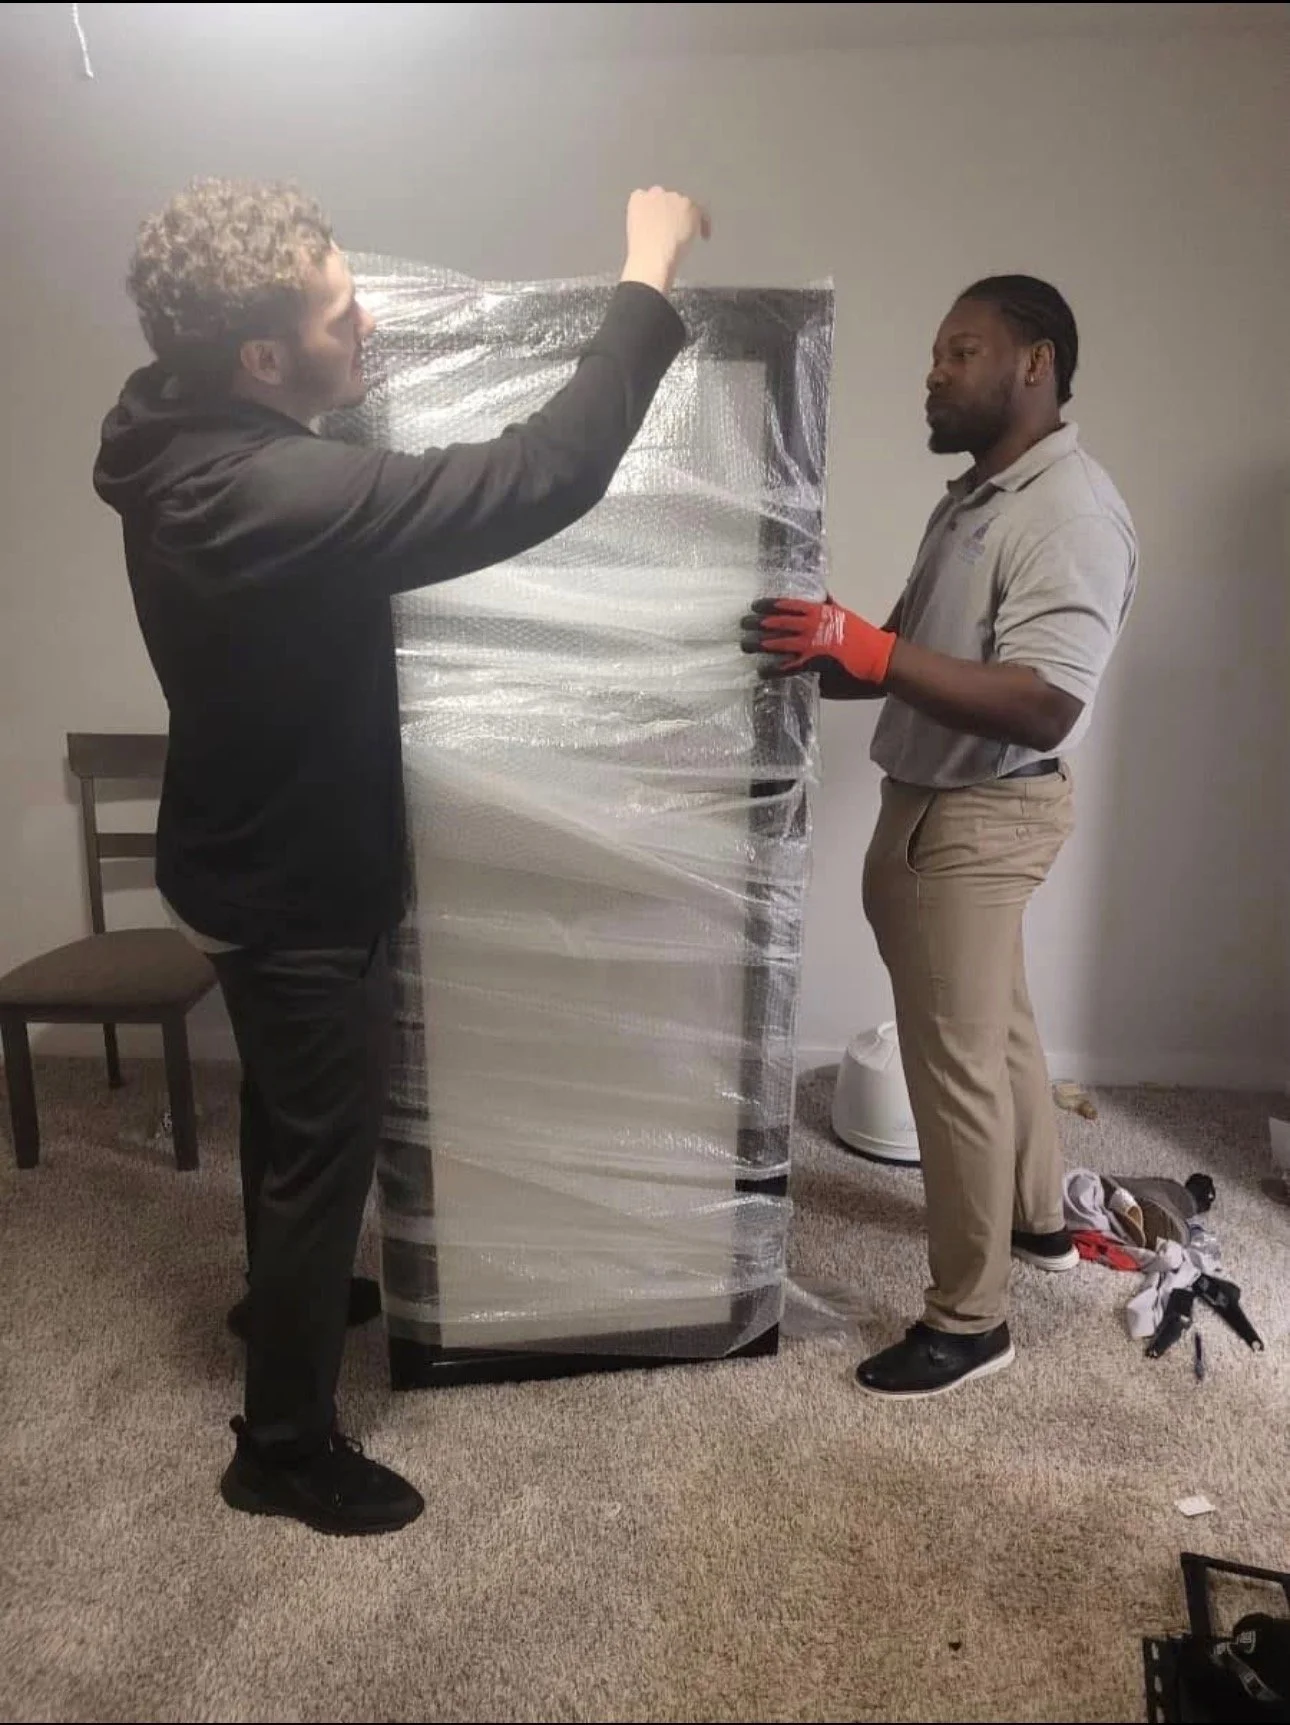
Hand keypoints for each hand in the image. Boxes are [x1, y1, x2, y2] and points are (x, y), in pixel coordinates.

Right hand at [621, 187, 710, 295]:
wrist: (653, 256)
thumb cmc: (643, 252)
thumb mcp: (636, 231)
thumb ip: (647, 221)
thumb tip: (660, 226)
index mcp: (638, 199)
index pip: (649, 200)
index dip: (657, 213)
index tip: (660, 225)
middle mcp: (656, 193)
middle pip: (669, 200)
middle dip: (673, 214)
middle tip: (675, 231)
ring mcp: (673, 197)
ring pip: (685, 204)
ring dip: (687, 219)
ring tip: (687, 237)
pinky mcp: (689, 205)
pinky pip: (702, 210)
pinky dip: (704, 223)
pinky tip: (704, 236)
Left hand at [739, 595, 896, 683]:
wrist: (876, 655)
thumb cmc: (861, 634)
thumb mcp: (843, 613)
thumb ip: (828, 605)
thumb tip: (821, 594)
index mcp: (819, 612)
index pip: (789, 605)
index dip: (770, 604)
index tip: (755, 605)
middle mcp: (812, 626)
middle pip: (779, 622)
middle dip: (759, 623)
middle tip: (742, 623)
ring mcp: (811, 645)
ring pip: (779, 643)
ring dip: (760, 644)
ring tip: (745, 645)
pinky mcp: (813, 664)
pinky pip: (788, 666)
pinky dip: (774, 668)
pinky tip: (762, 670)